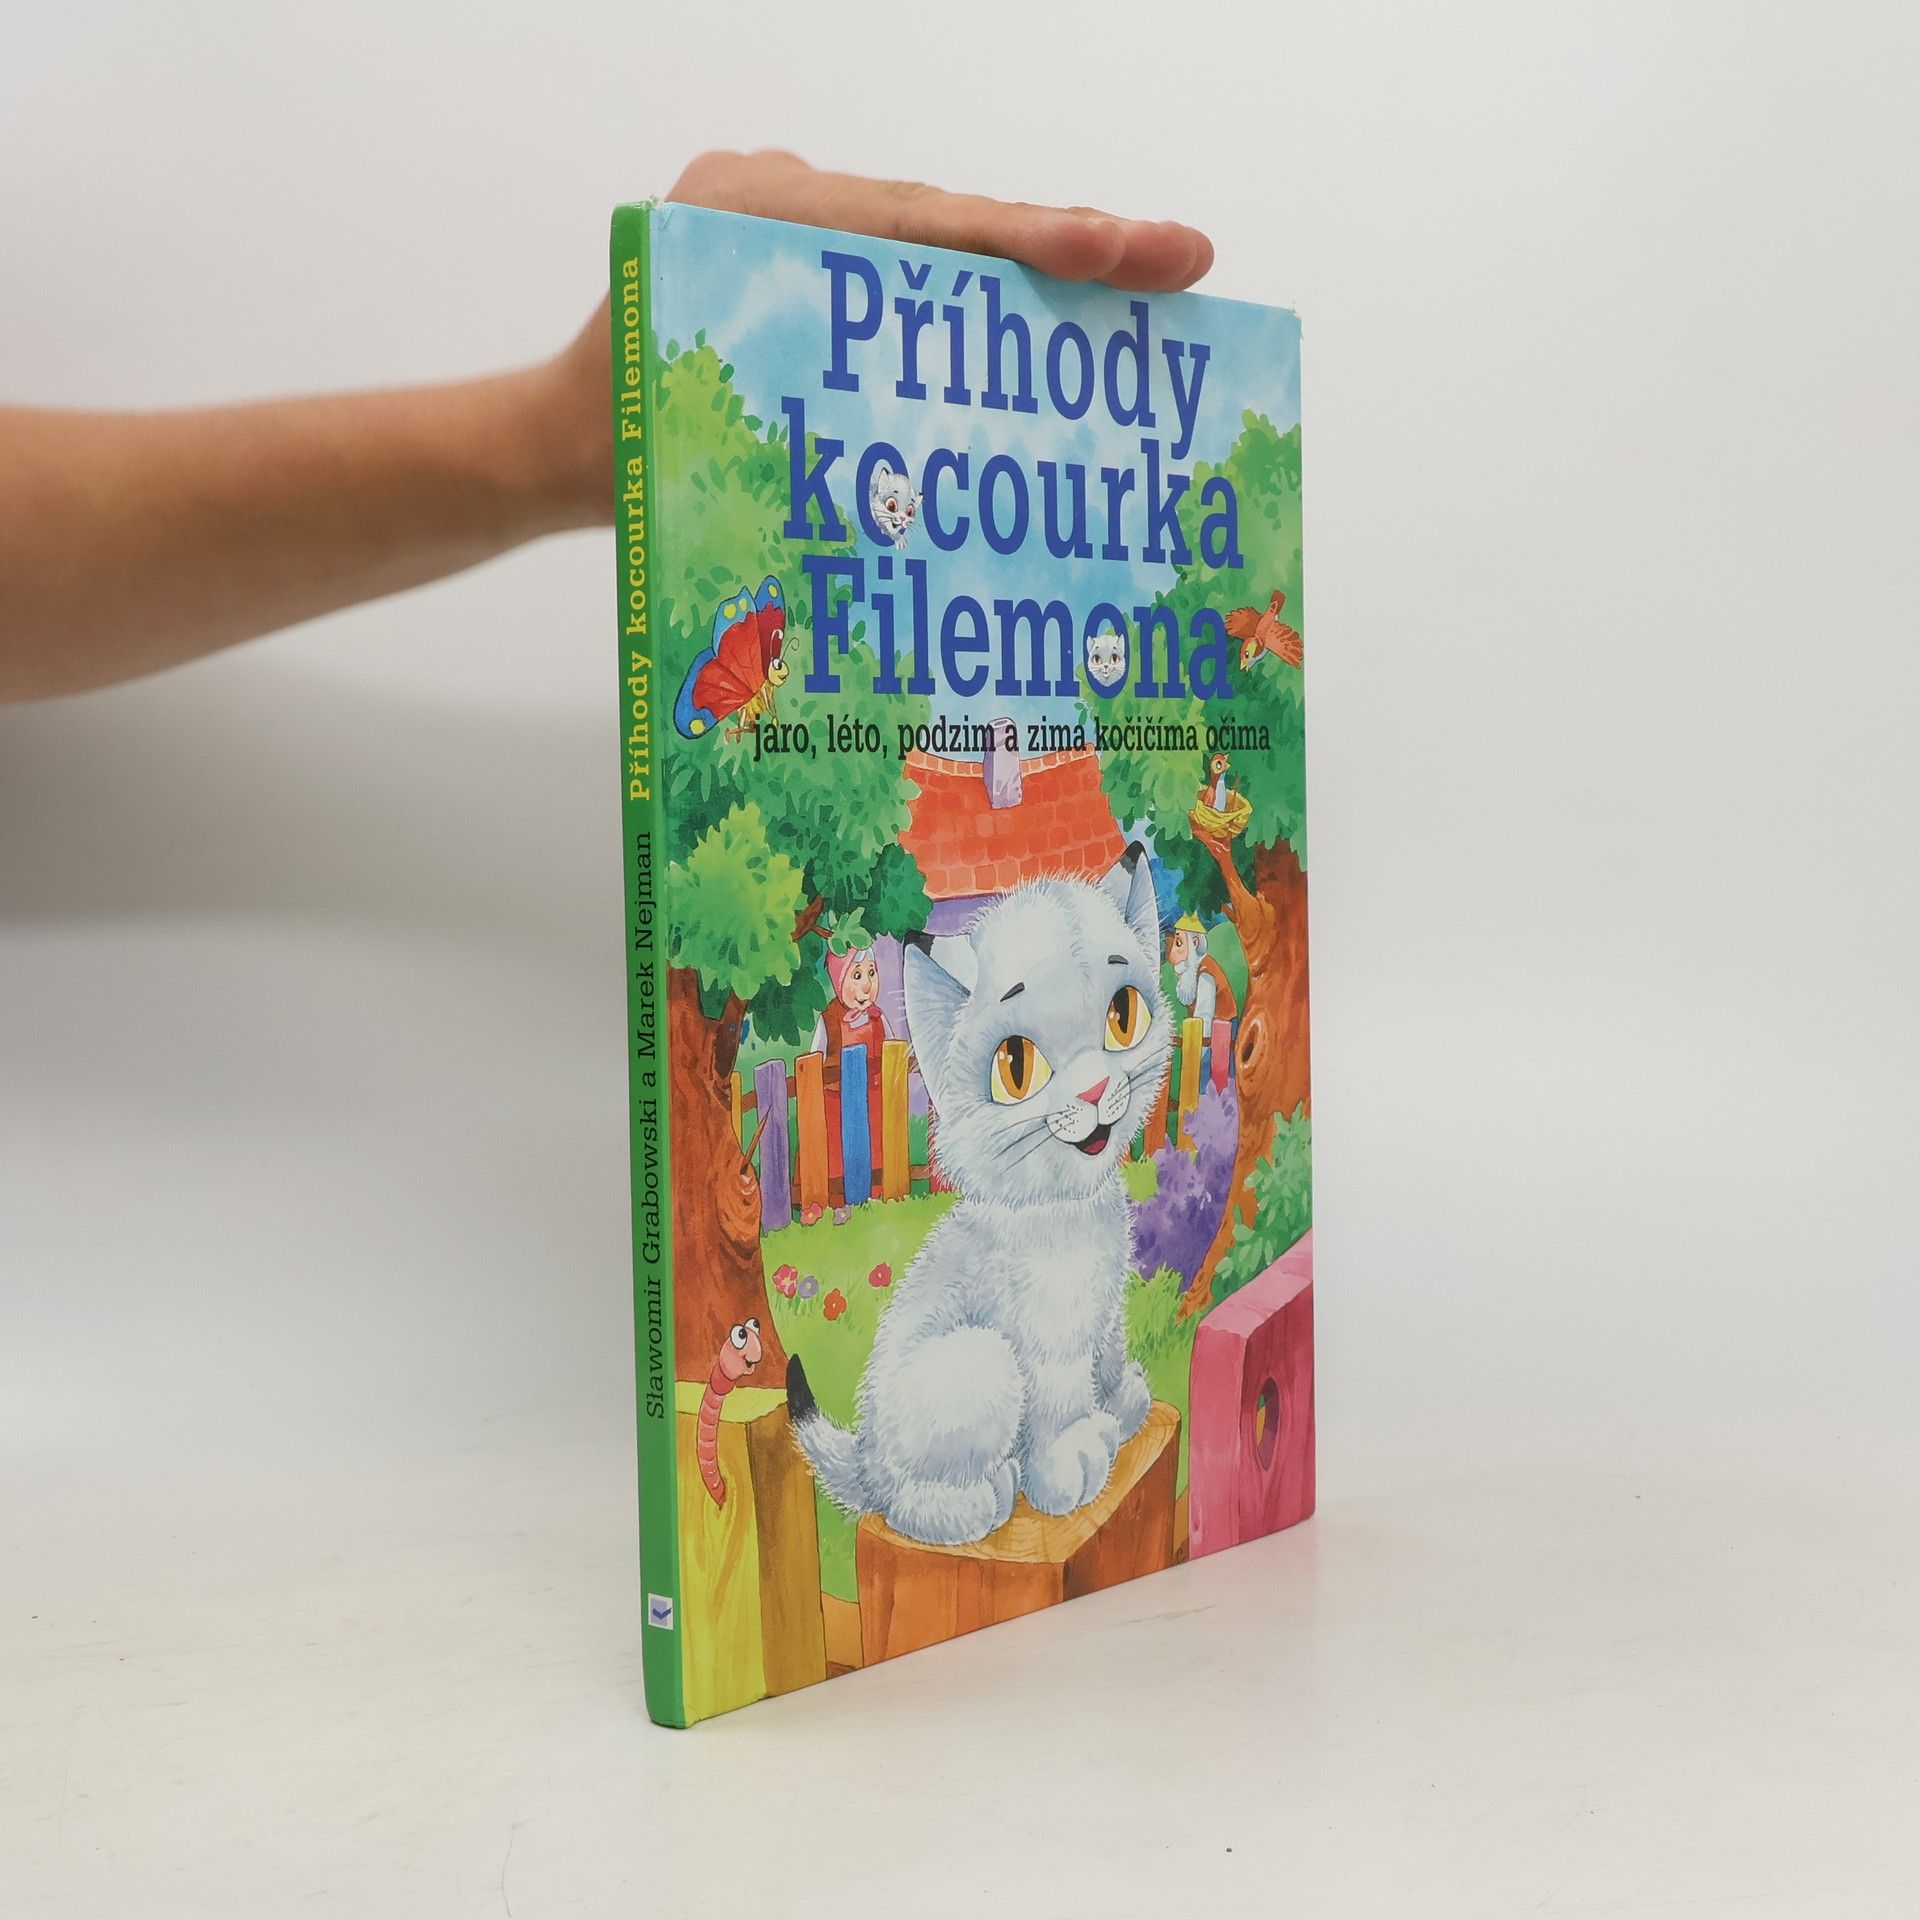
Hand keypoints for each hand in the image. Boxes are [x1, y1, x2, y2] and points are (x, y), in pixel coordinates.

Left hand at [538, 151, 1216, 526]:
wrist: (556, 449)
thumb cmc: (623, 457)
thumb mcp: (710, 452)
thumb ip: (808, 432)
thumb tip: (936, 473)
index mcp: (749, 217)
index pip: (915, 221)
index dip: (1022, 239)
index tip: (1109, 250)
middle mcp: (777, 203)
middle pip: (949, 220)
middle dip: (1068, 243)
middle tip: (1181, 258)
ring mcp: (796, 229)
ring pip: (943, 244)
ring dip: (1043, 272)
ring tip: (1149, 284)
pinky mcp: (812, 273)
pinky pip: (915, 276)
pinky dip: (987, 301)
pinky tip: (1070, 329)